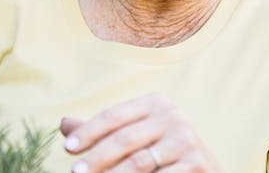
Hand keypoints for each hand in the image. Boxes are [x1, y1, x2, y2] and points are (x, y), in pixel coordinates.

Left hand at [59, 93, 222, 171]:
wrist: (204, 167)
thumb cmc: (160, 149)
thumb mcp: (134, 134)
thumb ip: (102, 131)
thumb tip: (64, 124)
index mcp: (154, 103)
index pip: (113, 116)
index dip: (89, 131)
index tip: (67, 147)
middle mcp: (172, 117)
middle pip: (124, 139)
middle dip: (97, 158)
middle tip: (75, 172)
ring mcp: (186, 140)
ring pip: (140, 162)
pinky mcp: (197, 163)